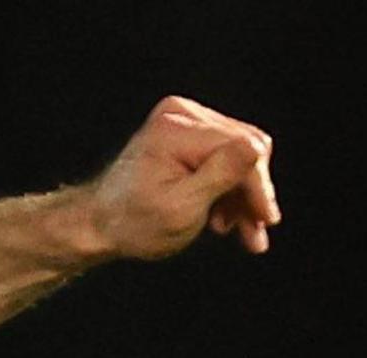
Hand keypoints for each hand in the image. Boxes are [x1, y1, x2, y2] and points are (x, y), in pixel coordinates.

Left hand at [87, 96, 281, 261]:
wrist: (99, 224)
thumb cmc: (133, 222)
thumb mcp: (181, 207)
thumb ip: (220, 175)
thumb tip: (256, 147)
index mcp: (176, 128)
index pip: (241, 148)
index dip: (258, 187)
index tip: (266, 221)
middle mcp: (182, 115)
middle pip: (245, 148)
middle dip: (252, 194)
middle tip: (254, 234)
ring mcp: (185, 122)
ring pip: (239, 156)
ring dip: (242, 196)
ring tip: (239, 232)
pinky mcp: (188, 135)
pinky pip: (225, 158)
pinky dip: (228, 189)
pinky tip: (224, 218)